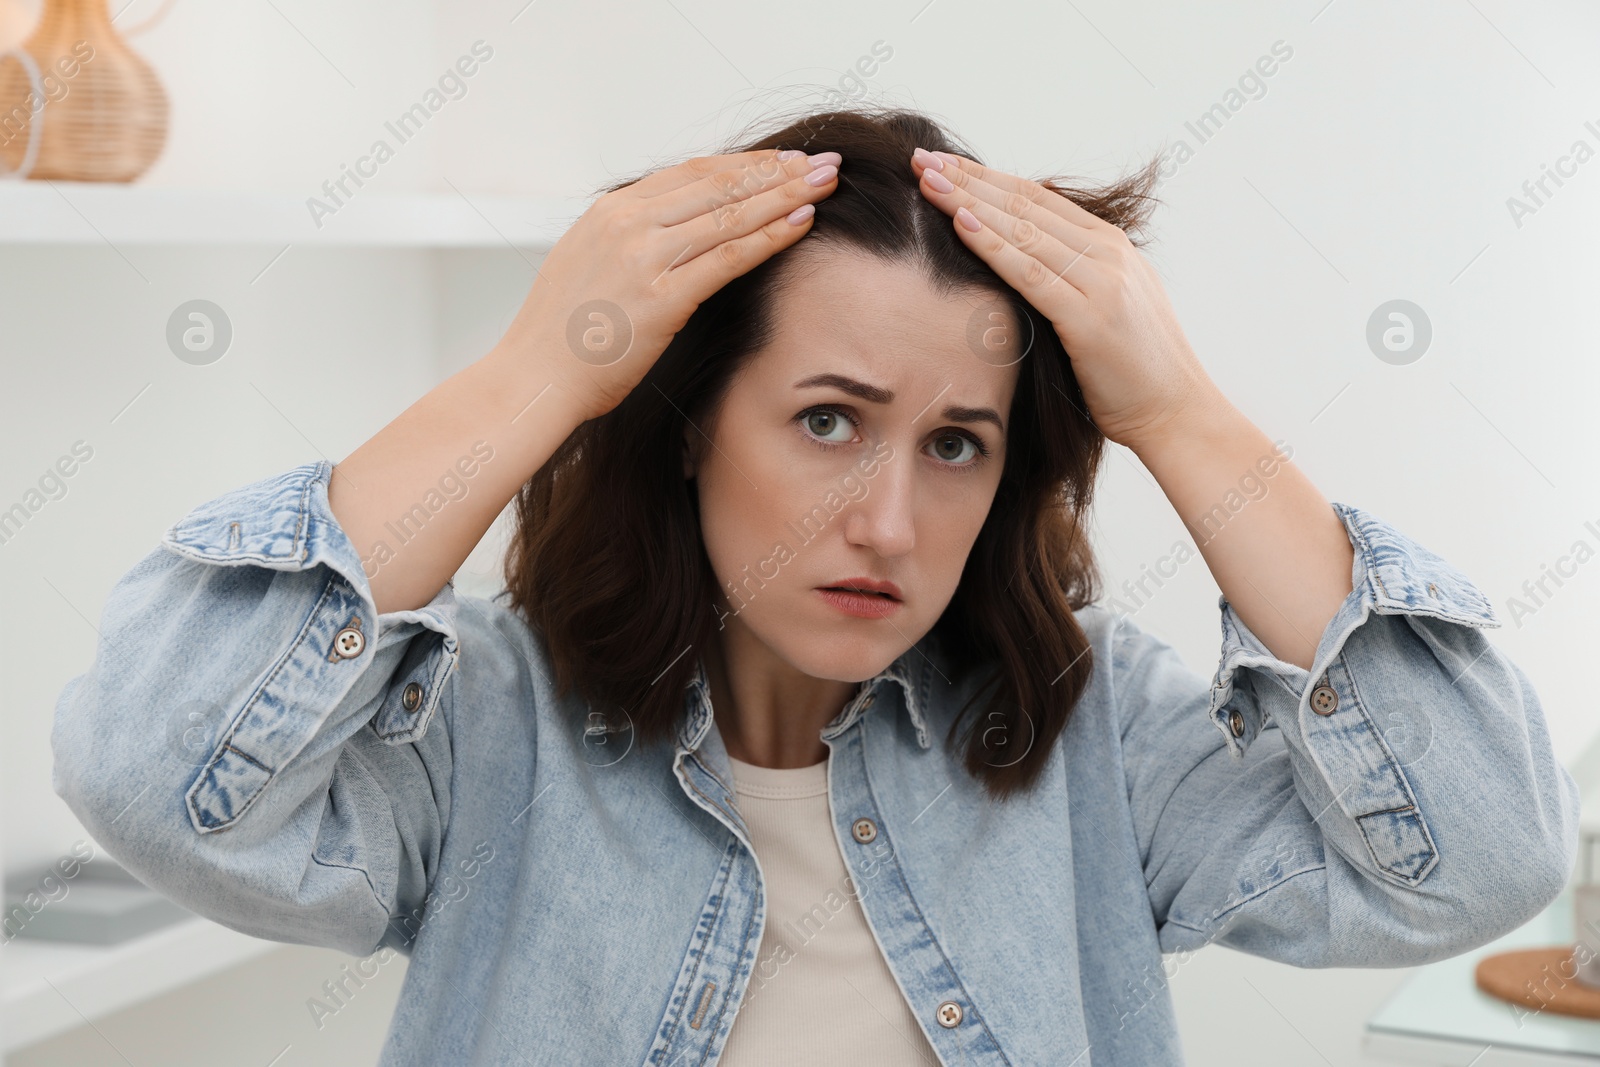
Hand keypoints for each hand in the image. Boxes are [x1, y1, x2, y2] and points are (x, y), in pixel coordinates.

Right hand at [494, 148, 842, 421]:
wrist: (533, 379)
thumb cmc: (560, 338)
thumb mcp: (586, 267)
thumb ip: (626, 243)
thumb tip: (666, 236)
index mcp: (609, 211)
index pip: (692, 172)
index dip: (744, 163)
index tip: (782, 160)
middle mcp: (627, 223)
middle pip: (719, 182)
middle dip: (777, 170)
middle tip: (822, 160)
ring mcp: (644, 257)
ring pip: (731, 212)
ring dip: (786, 194)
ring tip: (827, 182)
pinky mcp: (662, 297)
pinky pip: (729, 257)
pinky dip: (771, 236)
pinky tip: (803, 223)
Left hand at [908, 147, 1220, 451]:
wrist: (1176, 412)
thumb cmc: (1134, 371)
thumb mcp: (1108, 306)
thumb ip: (1075, 276)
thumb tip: (1026, 258)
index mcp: (1111, 246)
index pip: (1036, 198)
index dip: (987, 177)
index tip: (944, 163)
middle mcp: (1107, 254)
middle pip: (1024, 204)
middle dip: (968, 178)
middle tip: (921, 157)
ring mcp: (1101, 282)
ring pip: (1023, 229)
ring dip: (969, 200)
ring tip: (927, 179)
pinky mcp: (1090, 319)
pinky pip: (1030, 273)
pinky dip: (992, 245)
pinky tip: (960, 223)